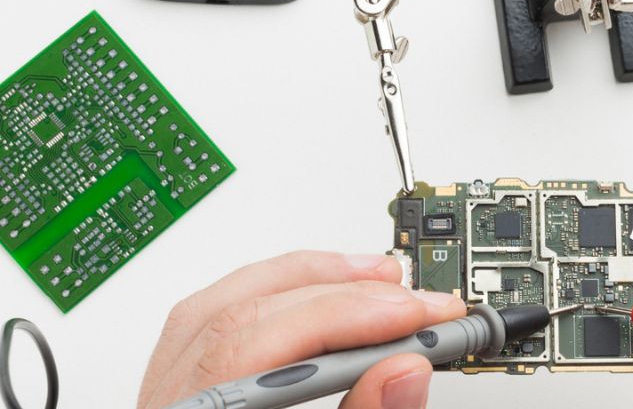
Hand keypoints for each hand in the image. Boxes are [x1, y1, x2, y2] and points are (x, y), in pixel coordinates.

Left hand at [138, 251, 465, 408]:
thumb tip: (407, 368)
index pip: (258, 352)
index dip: (351, 321)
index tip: (425, 318)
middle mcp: (165, 405)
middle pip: (243, 317)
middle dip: (348, 298)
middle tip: (427, 306)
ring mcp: (159, 396)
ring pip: (222, 303)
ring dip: (314, 280)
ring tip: (383, 283)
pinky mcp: (173, 391)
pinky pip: (210, 316)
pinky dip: (278, 294)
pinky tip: (322, 294)